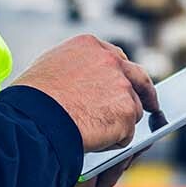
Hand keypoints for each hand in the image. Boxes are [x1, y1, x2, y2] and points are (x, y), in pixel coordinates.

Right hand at [11, 34, 159, 151]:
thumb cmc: (32, 97)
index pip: (115, 57)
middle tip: (152, 105)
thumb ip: (77, 68)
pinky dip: (115, 141)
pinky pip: (127, 133)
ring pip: (132, 109)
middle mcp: (110, 61)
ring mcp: (121, 87)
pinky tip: (95, 141)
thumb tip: (87, 83)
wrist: (34, 117)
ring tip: (96, 132)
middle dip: (146, 92)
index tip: (128, 82)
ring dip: (120, 122)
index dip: (122, 73)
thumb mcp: (51, 67)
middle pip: (138, 77)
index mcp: (90, 45)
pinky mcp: (127, 112)